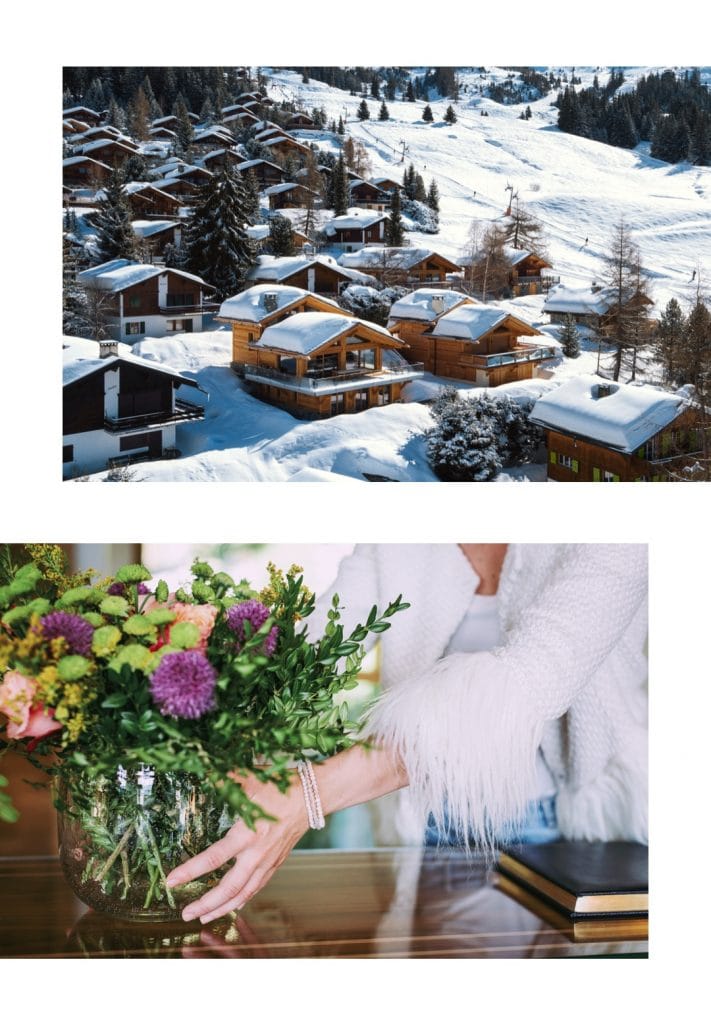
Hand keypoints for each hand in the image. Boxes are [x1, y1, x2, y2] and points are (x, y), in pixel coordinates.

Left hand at [166, 772, 307, 923]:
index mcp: (247, 834)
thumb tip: (203, 770)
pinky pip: (257, 888)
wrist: (312, 796)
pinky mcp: (276, 863)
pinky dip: (242, 900)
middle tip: (185, 913)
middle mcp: (257, 854)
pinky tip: (233, 905)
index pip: (214, 859)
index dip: (190, 871)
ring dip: (222, 908)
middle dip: (205, 904)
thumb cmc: (282, 787)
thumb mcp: (252, 780)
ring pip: (243, 894)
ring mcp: (268, 862)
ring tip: (204, 918)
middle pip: (228, 888)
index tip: (171, 881)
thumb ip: (227, 780)